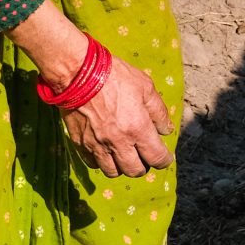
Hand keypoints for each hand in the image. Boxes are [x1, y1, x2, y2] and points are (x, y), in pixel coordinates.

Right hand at [61, 55, 173, 177]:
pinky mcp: (80, 143)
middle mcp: (118, 142)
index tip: (164, 157)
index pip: (156, 158)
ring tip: (123, 154)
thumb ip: (158, 111)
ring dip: (121, 166)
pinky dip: (100, 161)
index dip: (164, 160)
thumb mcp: (145, 86)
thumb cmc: (114, 76)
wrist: (78, 73)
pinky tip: (104, 150)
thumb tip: (166, 130)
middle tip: (143, 156)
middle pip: (135, 171)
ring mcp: (97, 145)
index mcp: (138, 129)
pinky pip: (92, 164)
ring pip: (113, 172)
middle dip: (143, 166)